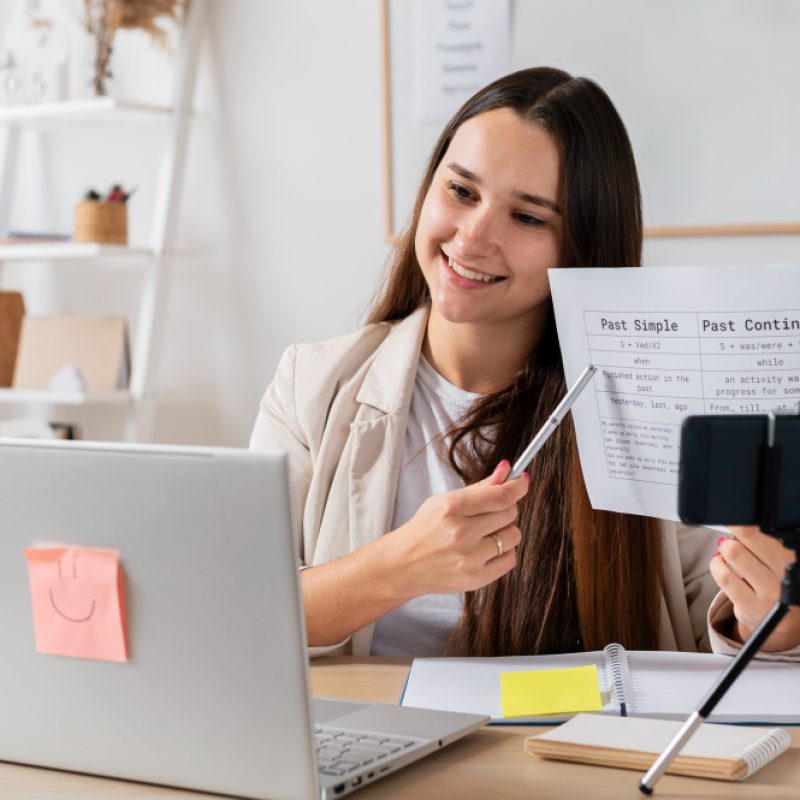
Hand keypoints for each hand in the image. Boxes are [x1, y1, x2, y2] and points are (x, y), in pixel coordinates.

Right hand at [388, 460, 527, 597]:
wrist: (403, 564)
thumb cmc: (425, 529)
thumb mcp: (445, 501)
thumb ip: (480, 487)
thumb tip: (508, 470)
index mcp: (452, 507)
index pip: (501, 495)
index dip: (518, 486)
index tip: (522, 482)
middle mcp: (461, 532)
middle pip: (509, 513)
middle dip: (505, 509)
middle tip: (490, 512)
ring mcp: (469, 557)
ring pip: (513, 536)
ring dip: (504, 532)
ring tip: (484, 534)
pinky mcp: (475, 578)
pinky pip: (510, 559)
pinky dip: (503, 552)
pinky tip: (486, 550)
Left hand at [710, 526, 799, 651]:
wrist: (782, 620)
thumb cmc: (778, 580)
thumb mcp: (780, 557)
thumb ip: (767, 539)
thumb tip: (738, 517)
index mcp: (795, 556)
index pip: (772, 527)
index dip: (749, 518)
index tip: (740, 512)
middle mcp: (789, 572)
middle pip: (751, 534)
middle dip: (737, 529)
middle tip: (734, 532)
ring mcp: (772, 592)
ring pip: (735, 553)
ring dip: (725, 548)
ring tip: (727, 551)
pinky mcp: (752, 606)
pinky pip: (724, 576)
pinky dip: (716, 565)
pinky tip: (720, 564)